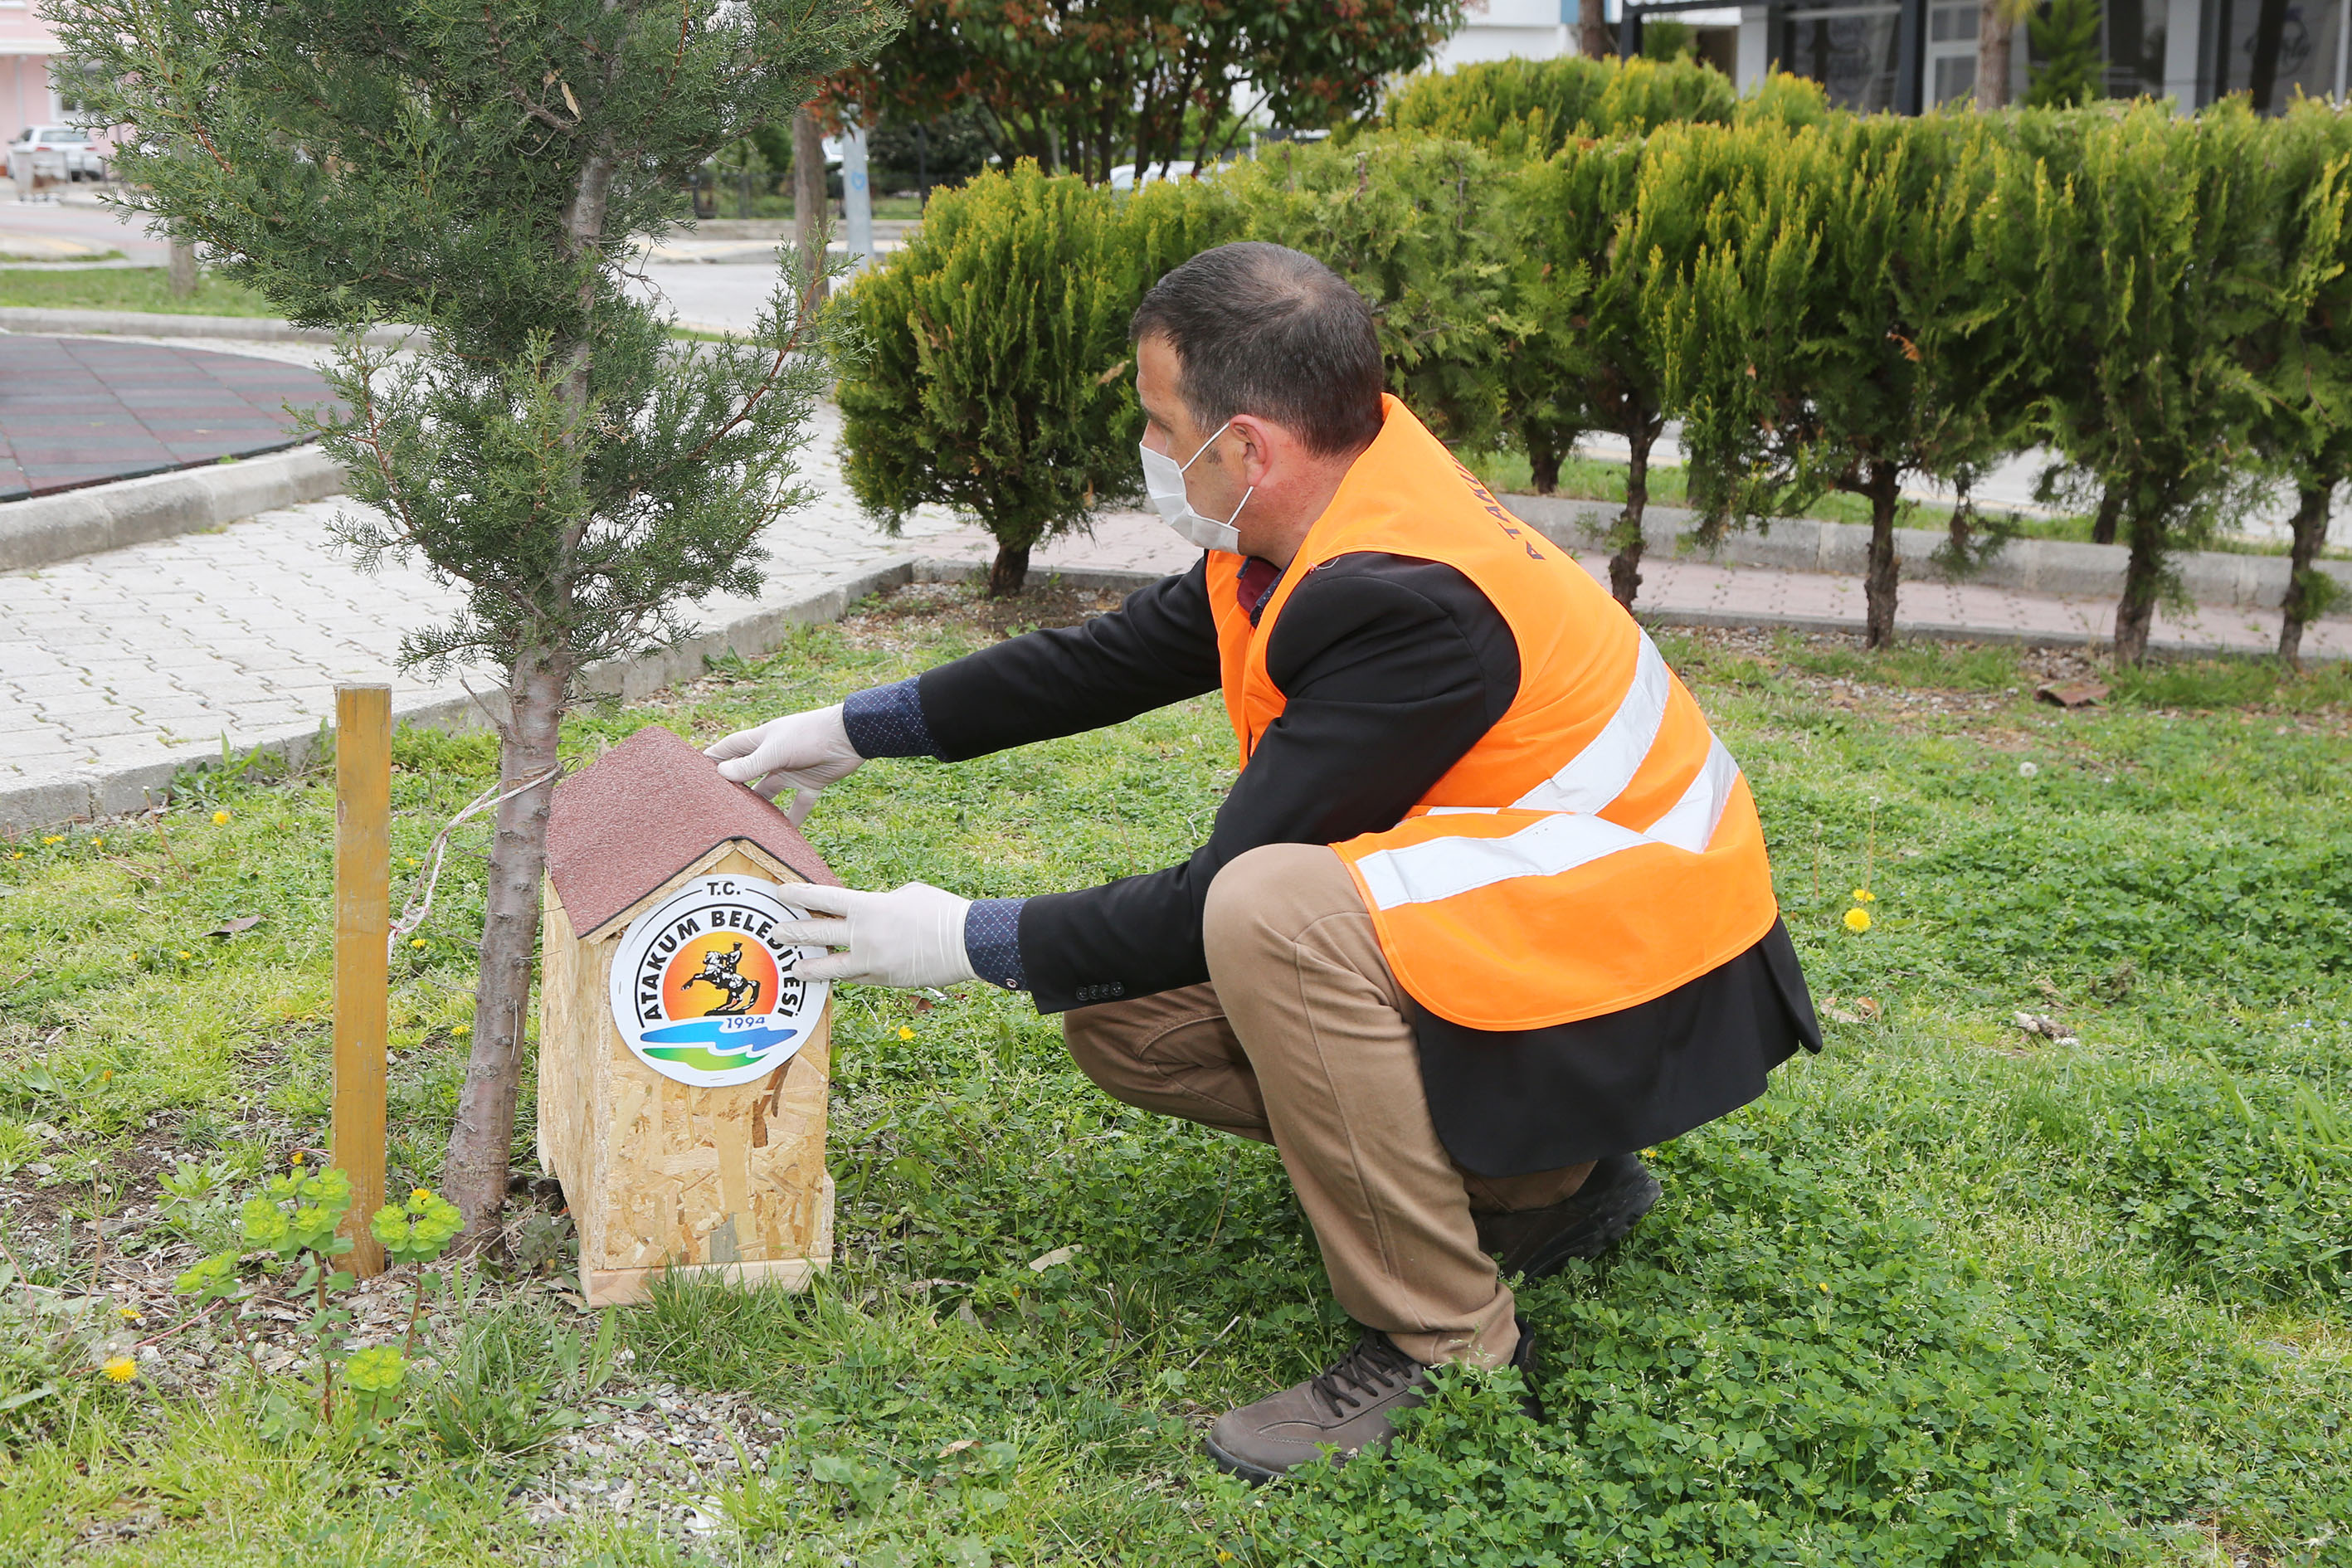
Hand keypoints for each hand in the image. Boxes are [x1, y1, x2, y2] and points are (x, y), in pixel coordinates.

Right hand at [705, 704, 862, 825]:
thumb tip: (721, 775)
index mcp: (759, 741)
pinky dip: (792, 820)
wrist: (850, 736)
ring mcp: (790, 771)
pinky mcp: (810, 783)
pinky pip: (798, 805)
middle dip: (733, 790)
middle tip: (715, 810)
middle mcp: (772, 757)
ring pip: (769, 793)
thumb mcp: (776, 750)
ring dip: (759, 807)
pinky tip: (783, 836)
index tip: (693, 776)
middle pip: (746, 775)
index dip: (712, 760)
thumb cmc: (809, 734)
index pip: (727, 750)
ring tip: (744, 825)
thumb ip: (750, 765)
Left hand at [773, 881, 978, 988]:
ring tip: (794, 968)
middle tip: (776, 933)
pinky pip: (856, 979)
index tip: (781, 893)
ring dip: (809, 966)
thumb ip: (881, 902)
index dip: (799, 895)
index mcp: (868, 906)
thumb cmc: (942, 911)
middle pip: (817, 933)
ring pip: (830, 966)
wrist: (967, 942)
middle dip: (793, 932)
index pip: (823, 898)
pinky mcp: (884, 980)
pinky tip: (834, 976)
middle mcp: (863, 934)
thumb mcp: (908, 893)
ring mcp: (872, 961)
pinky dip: (844, 976)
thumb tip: (870, 912)